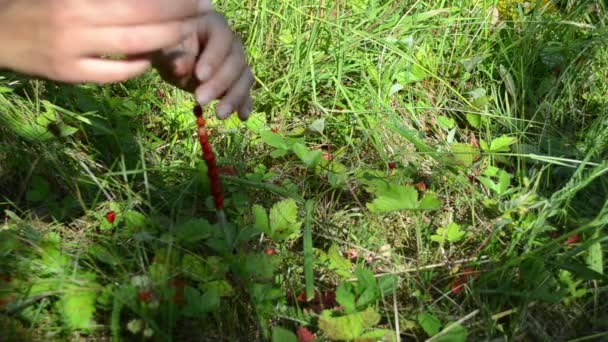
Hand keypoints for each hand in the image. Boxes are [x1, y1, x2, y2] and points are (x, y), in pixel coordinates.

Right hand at [0, 0, 211, 82]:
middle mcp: (78, 18)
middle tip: (204, 8)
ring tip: (187, 31)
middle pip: (142, 17)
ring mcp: (73, 48)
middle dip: (179, 13)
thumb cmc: (41, 5)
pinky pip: (115, 73)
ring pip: (134, 45)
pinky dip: (137, 66)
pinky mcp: (70, 74)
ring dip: (166, 38)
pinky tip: (150, 59)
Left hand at [151, 12, 253, 120]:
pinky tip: (242, 117)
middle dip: (220, 83)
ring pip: (244, 77)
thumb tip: (182, 69)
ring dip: (235, 97)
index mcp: (214, 25)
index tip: (199, 76)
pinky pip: (245, 91)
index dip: (214, 57)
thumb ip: (172, 56)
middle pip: (236, 61)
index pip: (222, 38)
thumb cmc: (167, 49)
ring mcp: (237, 62)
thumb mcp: (164, 49)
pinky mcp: (237, 81)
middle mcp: (231, 42)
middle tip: (200, 99)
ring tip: (220, 115)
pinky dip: (244, 104)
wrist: (171, 59)